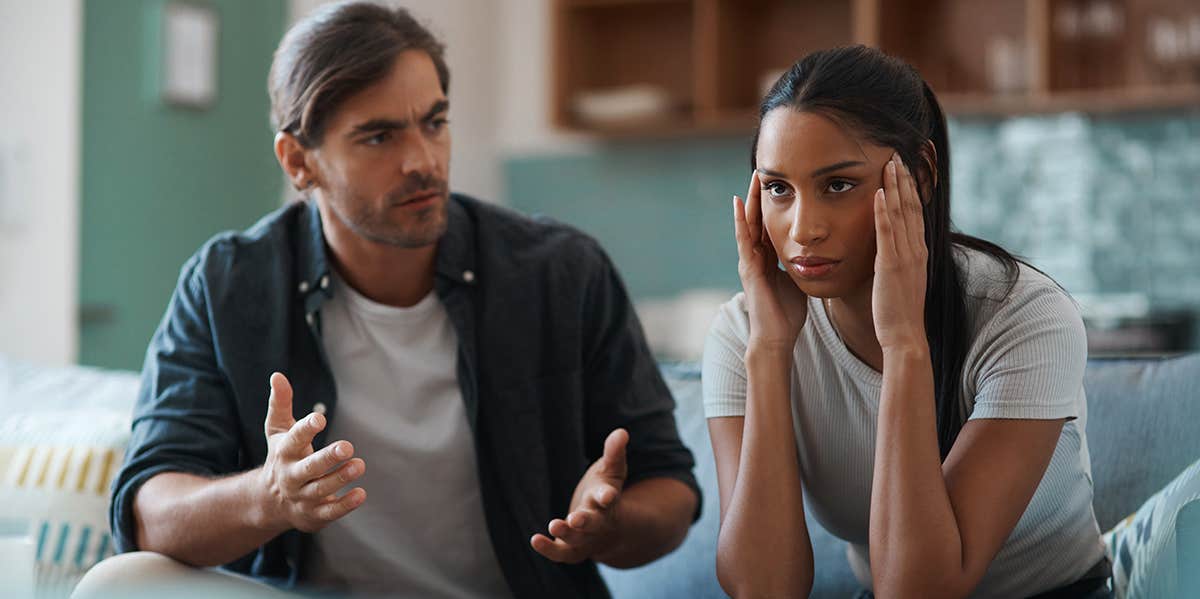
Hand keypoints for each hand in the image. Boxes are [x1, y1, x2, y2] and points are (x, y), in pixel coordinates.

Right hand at [254, 372, 365, 533]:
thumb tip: (278, 375)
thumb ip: (281, 404)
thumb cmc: (281, 457)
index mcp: (284, 453)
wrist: (269, 502)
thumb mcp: (278, 431)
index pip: (293, 440)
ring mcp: (302, 497)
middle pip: (308, 468)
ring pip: (321, 490)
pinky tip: (361, 494)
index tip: (320, 418)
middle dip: (327, 459)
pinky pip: (330, 512)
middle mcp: (291, 476)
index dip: (305, 429)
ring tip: (358, 465)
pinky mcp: (313, 515)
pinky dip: (345, 504)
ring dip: (340, 478)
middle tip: (347, 446)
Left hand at [531, 429, 627, 563]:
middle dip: (586, 521)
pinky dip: (549, 549)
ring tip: (553, 525)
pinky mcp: (571, 548)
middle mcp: (598, 522)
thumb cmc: (604, 492)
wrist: (608, 528)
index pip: (609, 498)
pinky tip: (535, 539)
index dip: (607, 496)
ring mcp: (585, 538)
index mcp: (608, 501)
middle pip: (594, 523)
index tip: (607, 495)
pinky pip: (561, 553)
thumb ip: (614, 453)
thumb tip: (622, 431)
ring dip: (566, 533)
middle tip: (576, 519)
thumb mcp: (610, 471)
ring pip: (577, 540)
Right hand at [734, 171, 808, 349]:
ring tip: (754, 177)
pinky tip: (740, 203)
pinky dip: (741, 220)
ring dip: (751, 200)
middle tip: (764, 170)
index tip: (781, 182)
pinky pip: (744, 239)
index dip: (774, 203)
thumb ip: (803, 266)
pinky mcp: (749, 268)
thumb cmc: (788, 314)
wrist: (777, 337)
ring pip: (748, 224)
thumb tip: (821, 253)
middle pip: (757, 218)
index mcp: (769, 258)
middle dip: (760, 195)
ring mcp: (749, 261)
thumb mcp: (799, 281)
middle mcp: (756, 256)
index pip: (769, 224)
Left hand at [871, 154, 928, 350]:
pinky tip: (879, 193)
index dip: (911, 188)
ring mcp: (905, 256)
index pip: (916, 212)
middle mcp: (915, 249)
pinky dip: (884, 211)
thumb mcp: (900, 278)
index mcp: (917, 252)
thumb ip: (895, 259)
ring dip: (896, 186)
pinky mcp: (890, 265)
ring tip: (890, 162)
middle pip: (912, 206)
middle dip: (905, 178)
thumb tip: (886, 248)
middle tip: (898, 153)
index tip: (906, 167)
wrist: (904, 335)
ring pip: (902, 213)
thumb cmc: (898, 311)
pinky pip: (887, 233)